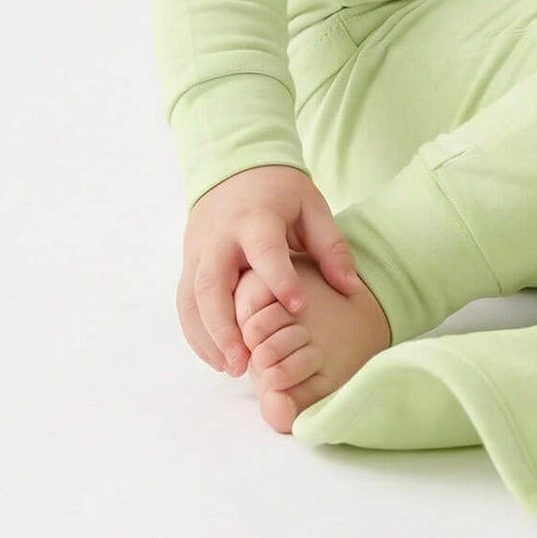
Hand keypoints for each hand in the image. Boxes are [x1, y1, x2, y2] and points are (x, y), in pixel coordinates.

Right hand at [178, 164, 365, 376]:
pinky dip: (197, 334)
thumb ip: (330, 246)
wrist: (234, 169)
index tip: (298, 306)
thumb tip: (350, 287)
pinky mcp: (189, 264)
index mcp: (255, 218)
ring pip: (192, 300)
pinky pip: (185, 304)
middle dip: (225, 327)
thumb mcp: (312, 207)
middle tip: (246, 361)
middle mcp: (219, 239)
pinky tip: (218, 358)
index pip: (264, 251)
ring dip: (208, 338)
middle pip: (212, 285)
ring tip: (233, 368)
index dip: (279, 278)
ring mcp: (198, 253)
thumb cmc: (280, 192)